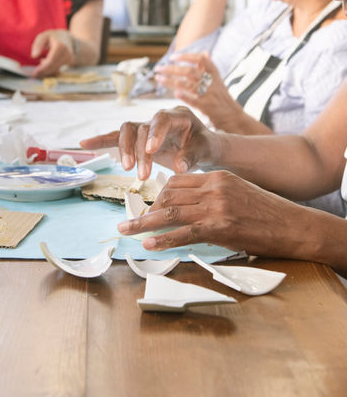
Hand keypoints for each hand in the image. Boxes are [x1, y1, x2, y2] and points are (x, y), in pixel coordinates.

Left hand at [31, 29, 74, 77]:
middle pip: (54, 67)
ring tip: (37, 71)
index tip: (34, 73)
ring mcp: (69, 58)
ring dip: (46, 72)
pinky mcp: (69, 62)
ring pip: (55, 69)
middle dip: (43, 72)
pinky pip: (58, 68)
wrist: (67, 38)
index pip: (51, 60)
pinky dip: (50, 70)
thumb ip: (38, 45)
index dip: (43, 68)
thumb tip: (34, 56)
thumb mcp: (43, 36)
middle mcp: (66, 53)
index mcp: (60, 46)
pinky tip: (43, 69)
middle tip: (34, 75)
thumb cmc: (53, 37)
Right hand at [79, 106, 214, 179]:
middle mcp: (158, 117)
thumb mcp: (205, 151)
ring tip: (127, 169)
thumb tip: (179, 167)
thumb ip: (192, 157)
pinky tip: (85, 144)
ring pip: (127, 131)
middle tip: (141, 174)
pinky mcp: (137, 137)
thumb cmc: (205, 146)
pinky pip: (116, 136)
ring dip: (124, 149)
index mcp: (178, 115)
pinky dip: (101, 140)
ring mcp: (146, 126)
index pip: (161, 119)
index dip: (154, 133)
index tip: (151, 151)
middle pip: (140, 127)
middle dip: (138, 150)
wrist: (202, 147)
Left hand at [117, 170, 307, 257]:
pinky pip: (183, 233)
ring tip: (126, 230)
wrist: (293, 225)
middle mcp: (212, 188)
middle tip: (129, 221)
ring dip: (143, 223)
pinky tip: (149, 244)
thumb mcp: (236, 192)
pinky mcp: (219, 227)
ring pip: (169, 213)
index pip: (176, 182)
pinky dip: (163, 239)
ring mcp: (215, 207)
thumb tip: (186, 205)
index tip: (147, 207)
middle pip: (168, 195)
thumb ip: (210, 194)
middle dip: (146, 209)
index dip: (158, 195)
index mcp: (215, 176)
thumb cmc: (266, 212)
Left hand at [154, 52, 238, 127]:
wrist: (234, 118)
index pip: (201, 60)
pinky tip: (175, 93)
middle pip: (190, 71)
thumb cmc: (222, 98)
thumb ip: (209, 68)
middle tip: (158, 68)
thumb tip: (204, 52)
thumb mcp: (218, 81)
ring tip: (159, 79)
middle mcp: (212, 83)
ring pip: (189, 85)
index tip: (172, 57)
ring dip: (172, 81)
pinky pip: (195, 100)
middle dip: (172, 69)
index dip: (186, 56)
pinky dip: (185, 96)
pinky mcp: (207, 107)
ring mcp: (210, 95)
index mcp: (214, 74)